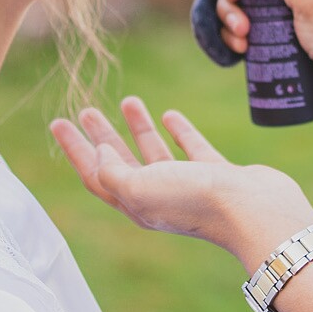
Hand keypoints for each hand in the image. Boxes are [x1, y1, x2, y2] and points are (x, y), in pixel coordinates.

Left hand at [50, 98, 312, 270]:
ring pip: (155, 153)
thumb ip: (112, 171)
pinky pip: (191, 149)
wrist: (254, 211)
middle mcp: (159, 197)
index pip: (96, 175)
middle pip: (121, 163)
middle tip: (85, 109)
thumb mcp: (139, 188)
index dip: (75, 150)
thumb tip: (100, 153)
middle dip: (102, 136)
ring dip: (139, 128)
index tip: (58, 122)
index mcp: (136, 204)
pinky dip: (179, 131)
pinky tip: (171, 115)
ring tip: (129, 100)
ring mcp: (189, 186)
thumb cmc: (194, 201)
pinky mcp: (216, 174)